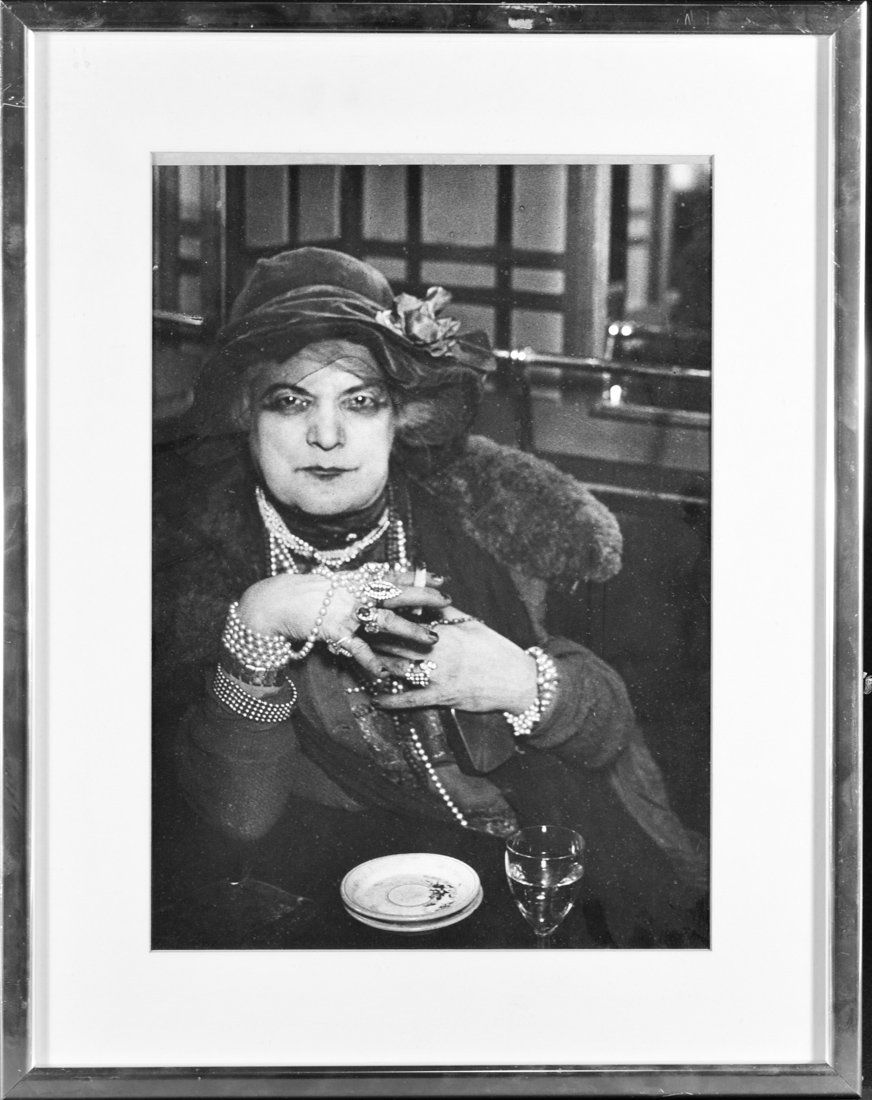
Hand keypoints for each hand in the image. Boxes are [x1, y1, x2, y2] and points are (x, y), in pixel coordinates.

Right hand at [235, 569, 450, 678]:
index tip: (440, 578)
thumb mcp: (334, 581)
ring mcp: (347, 612)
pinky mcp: (335, 631)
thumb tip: (377, 581)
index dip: (417, 576)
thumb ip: (357, 584)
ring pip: (387, 622)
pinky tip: (386, 674)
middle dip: (424, 598)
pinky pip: (359, 649)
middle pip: (398, 594)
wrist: (275, 601)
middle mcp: (356, 593)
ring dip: (411, 631)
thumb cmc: (305, 592)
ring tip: (432, 640)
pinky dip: (372, 662)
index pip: (393, 575)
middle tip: (447, 602)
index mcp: (357, 580)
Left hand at [371, 613, 538, 714]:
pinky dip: (392, 701)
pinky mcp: (442, 697)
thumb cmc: (496, 650)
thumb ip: (446, 612)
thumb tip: (426, 598)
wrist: (517, 681)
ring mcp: (438, 677)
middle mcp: (437, 654)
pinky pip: (411, 700)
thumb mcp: (473, 624)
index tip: (367, 612)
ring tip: (358, 661)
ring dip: (377, 666)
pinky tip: (376, 700)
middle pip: (397, 645)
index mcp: (444, 633)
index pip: (407, 622)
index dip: (385, 618)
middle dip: (374, 639)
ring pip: (399, 670)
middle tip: (354, 634)